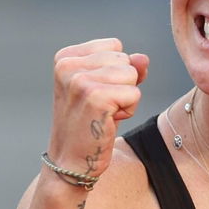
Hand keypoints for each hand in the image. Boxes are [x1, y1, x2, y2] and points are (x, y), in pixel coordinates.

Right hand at [47, 38, 148, 181]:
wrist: (71, 162)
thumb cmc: (89, 124)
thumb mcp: (106, 89)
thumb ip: (125, 67)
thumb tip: (143, 58)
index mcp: (65, 57)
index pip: (115, 46)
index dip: (115, 72)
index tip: (95, 95)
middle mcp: (67, 65)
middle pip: (125, 59)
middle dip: (122, 85)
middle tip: (100, 108)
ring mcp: (79, 80)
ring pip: (132, 74)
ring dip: (126, 99)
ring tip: (104, 115)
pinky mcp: (94, 97)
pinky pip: (134, 93)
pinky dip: (128, 110)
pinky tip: (108, 122)